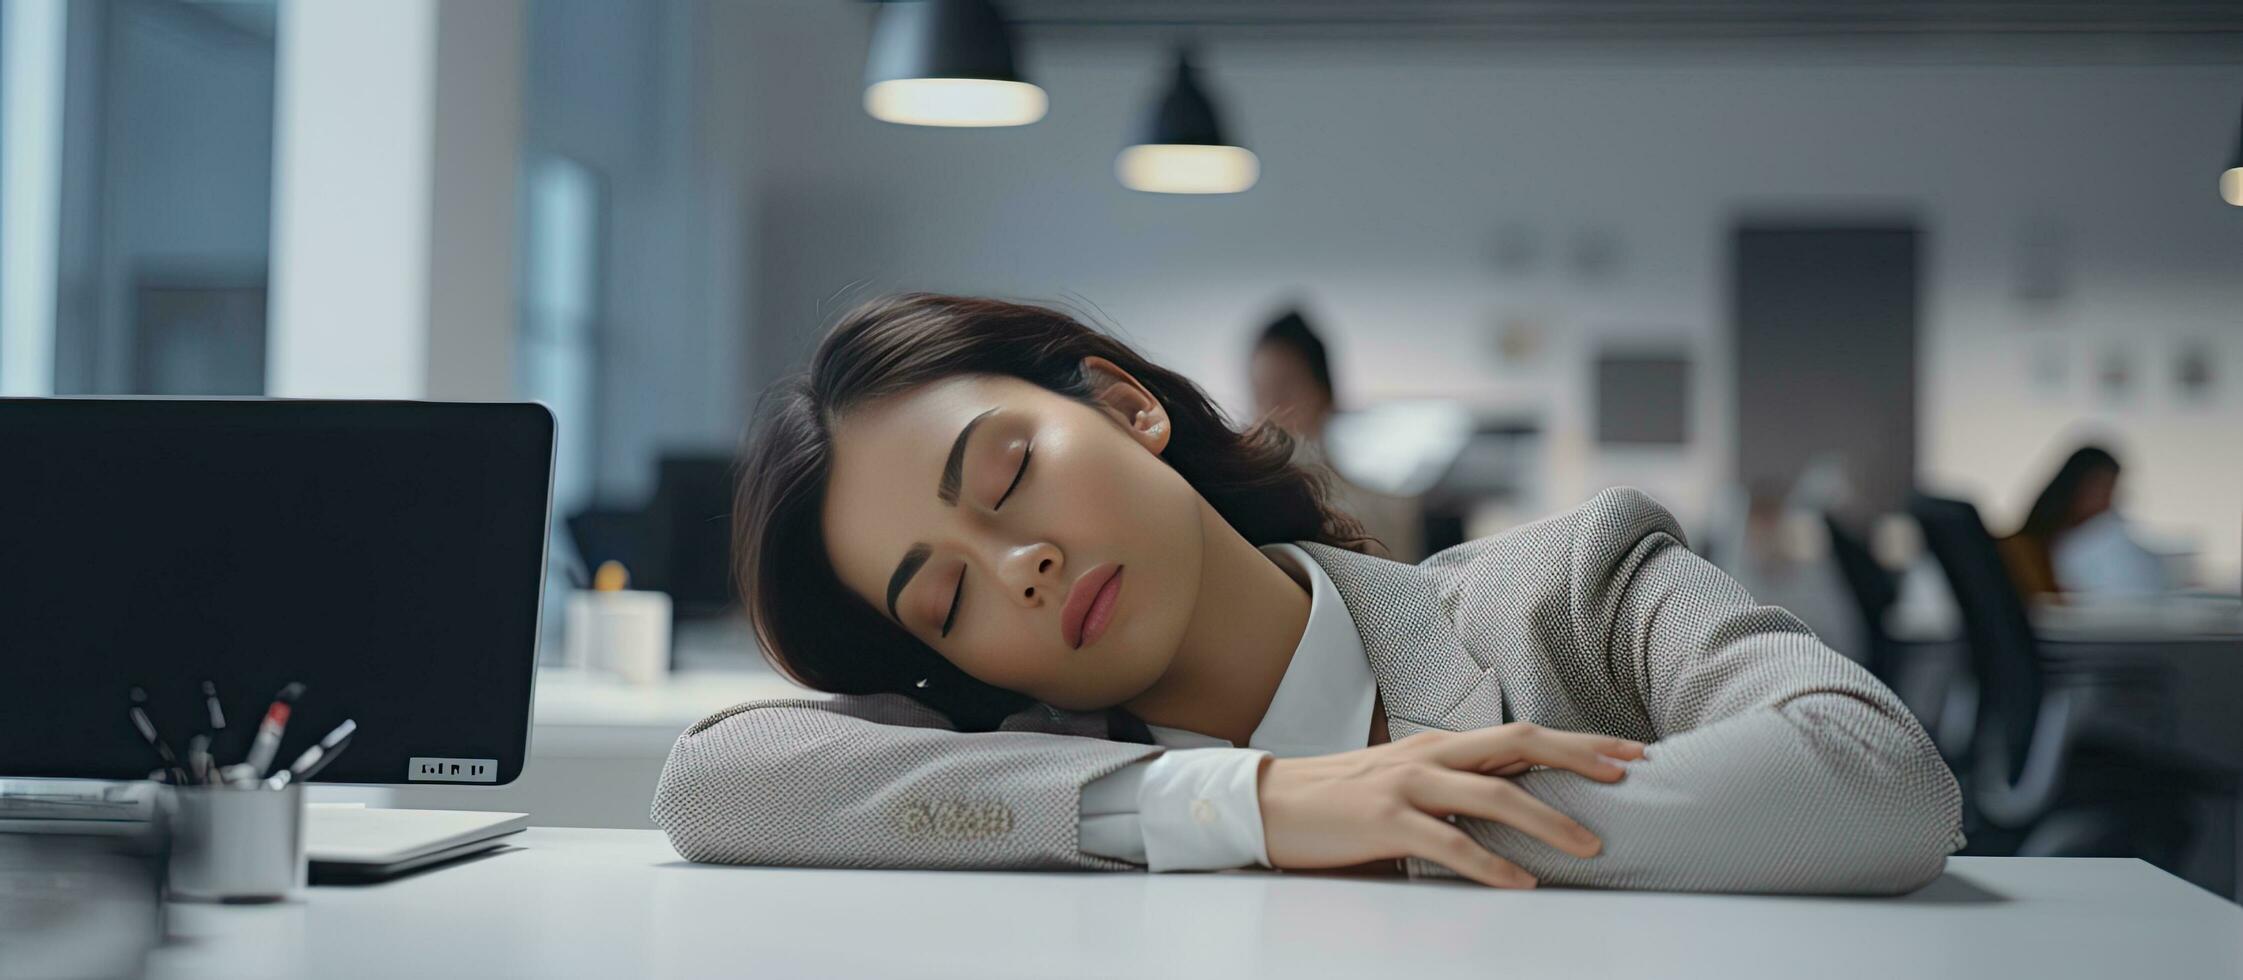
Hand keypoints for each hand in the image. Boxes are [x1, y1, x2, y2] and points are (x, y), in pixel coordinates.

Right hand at [1256, 723, 1646, 887]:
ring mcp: (1408, 785)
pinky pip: (1450, 843)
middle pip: (1520, 745)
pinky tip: (1520, 882)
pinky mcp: (1385, 820)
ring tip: (1589, 846)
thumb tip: (1515, 809)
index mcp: (1440, 746)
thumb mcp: (1406, 784)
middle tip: (1629, 775)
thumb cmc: (1342, 801)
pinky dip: (1491, 864)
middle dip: (1580, 757)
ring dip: (1549, 822)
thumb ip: (1455, 789)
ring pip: (1495, 794)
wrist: (1271, 803)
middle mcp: (1431, 755)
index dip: (1579, 742)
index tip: (1629, 752)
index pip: (1523, 736)